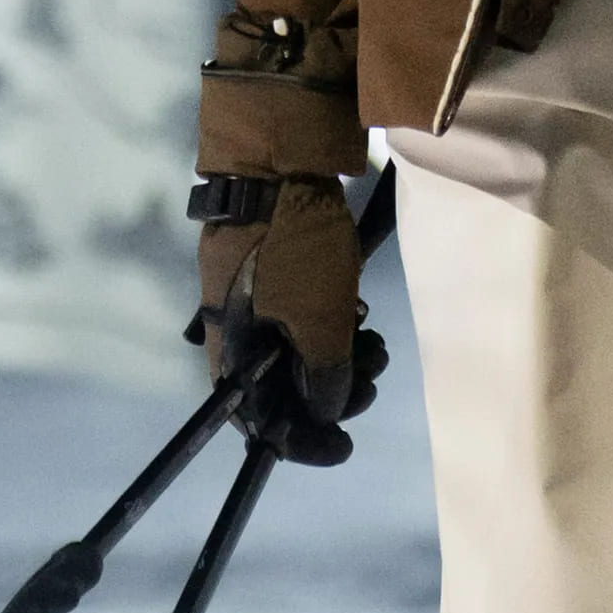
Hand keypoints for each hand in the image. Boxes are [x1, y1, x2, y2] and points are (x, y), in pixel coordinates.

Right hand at [192, 177, 386, 466]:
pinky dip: (336, 330)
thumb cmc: (295, 251)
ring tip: (379, 348)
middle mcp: (237, 337)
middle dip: (336, 395)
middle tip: (374, 379)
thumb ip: (326, 377)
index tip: (343, 446)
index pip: (259, 423)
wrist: (278, 165)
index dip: (302, 442)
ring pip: (301, 355)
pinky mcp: (276, 279)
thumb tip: (327, 409)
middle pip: (284, 391)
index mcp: (233, 356)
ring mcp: (255, 306)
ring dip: (344, 361)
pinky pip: (306, 323)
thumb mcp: (320, 323)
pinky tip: (363, 319)